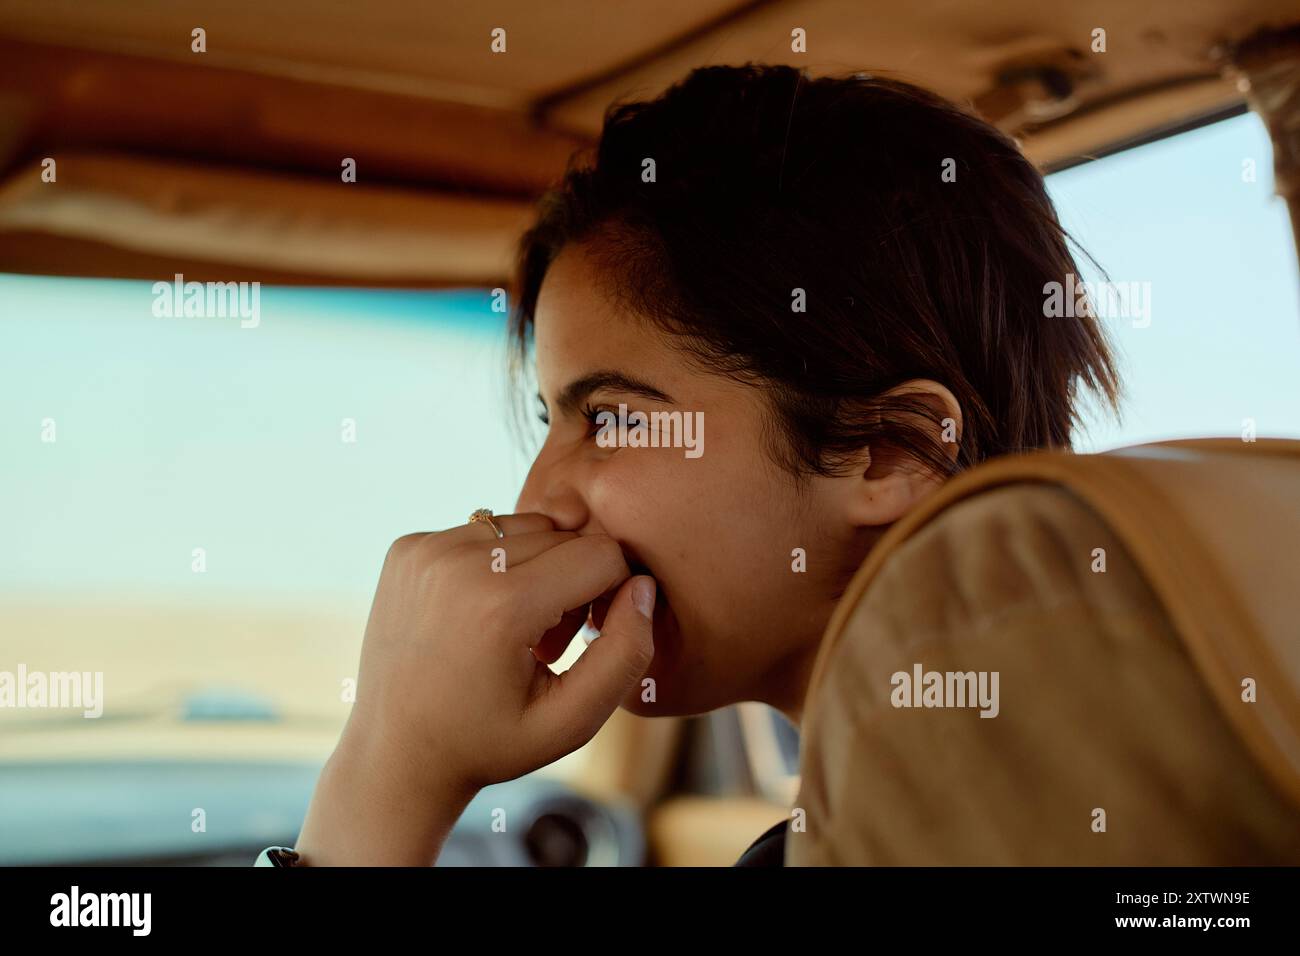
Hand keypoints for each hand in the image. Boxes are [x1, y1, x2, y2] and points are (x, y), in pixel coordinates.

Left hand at [343, 512, 655, 794]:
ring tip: (515, 628)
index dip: (612, 594)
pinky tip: (478, 613)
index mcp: (501, 605)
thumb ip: (626, 653)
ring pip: (527, 526)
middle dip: (574, 582)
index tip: (586, 638)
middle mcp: (458, 562)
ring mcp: (425, 550)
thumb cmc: (490, 743)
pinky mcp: (407, 546)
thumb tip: (643, 586)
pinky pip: (484, 530)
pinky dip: (494, 562)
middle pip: (565, 535)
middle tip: (547, 643)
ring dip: (537, 568)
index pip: (602, 555)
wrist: (394, 753)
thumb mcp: (573, 721)